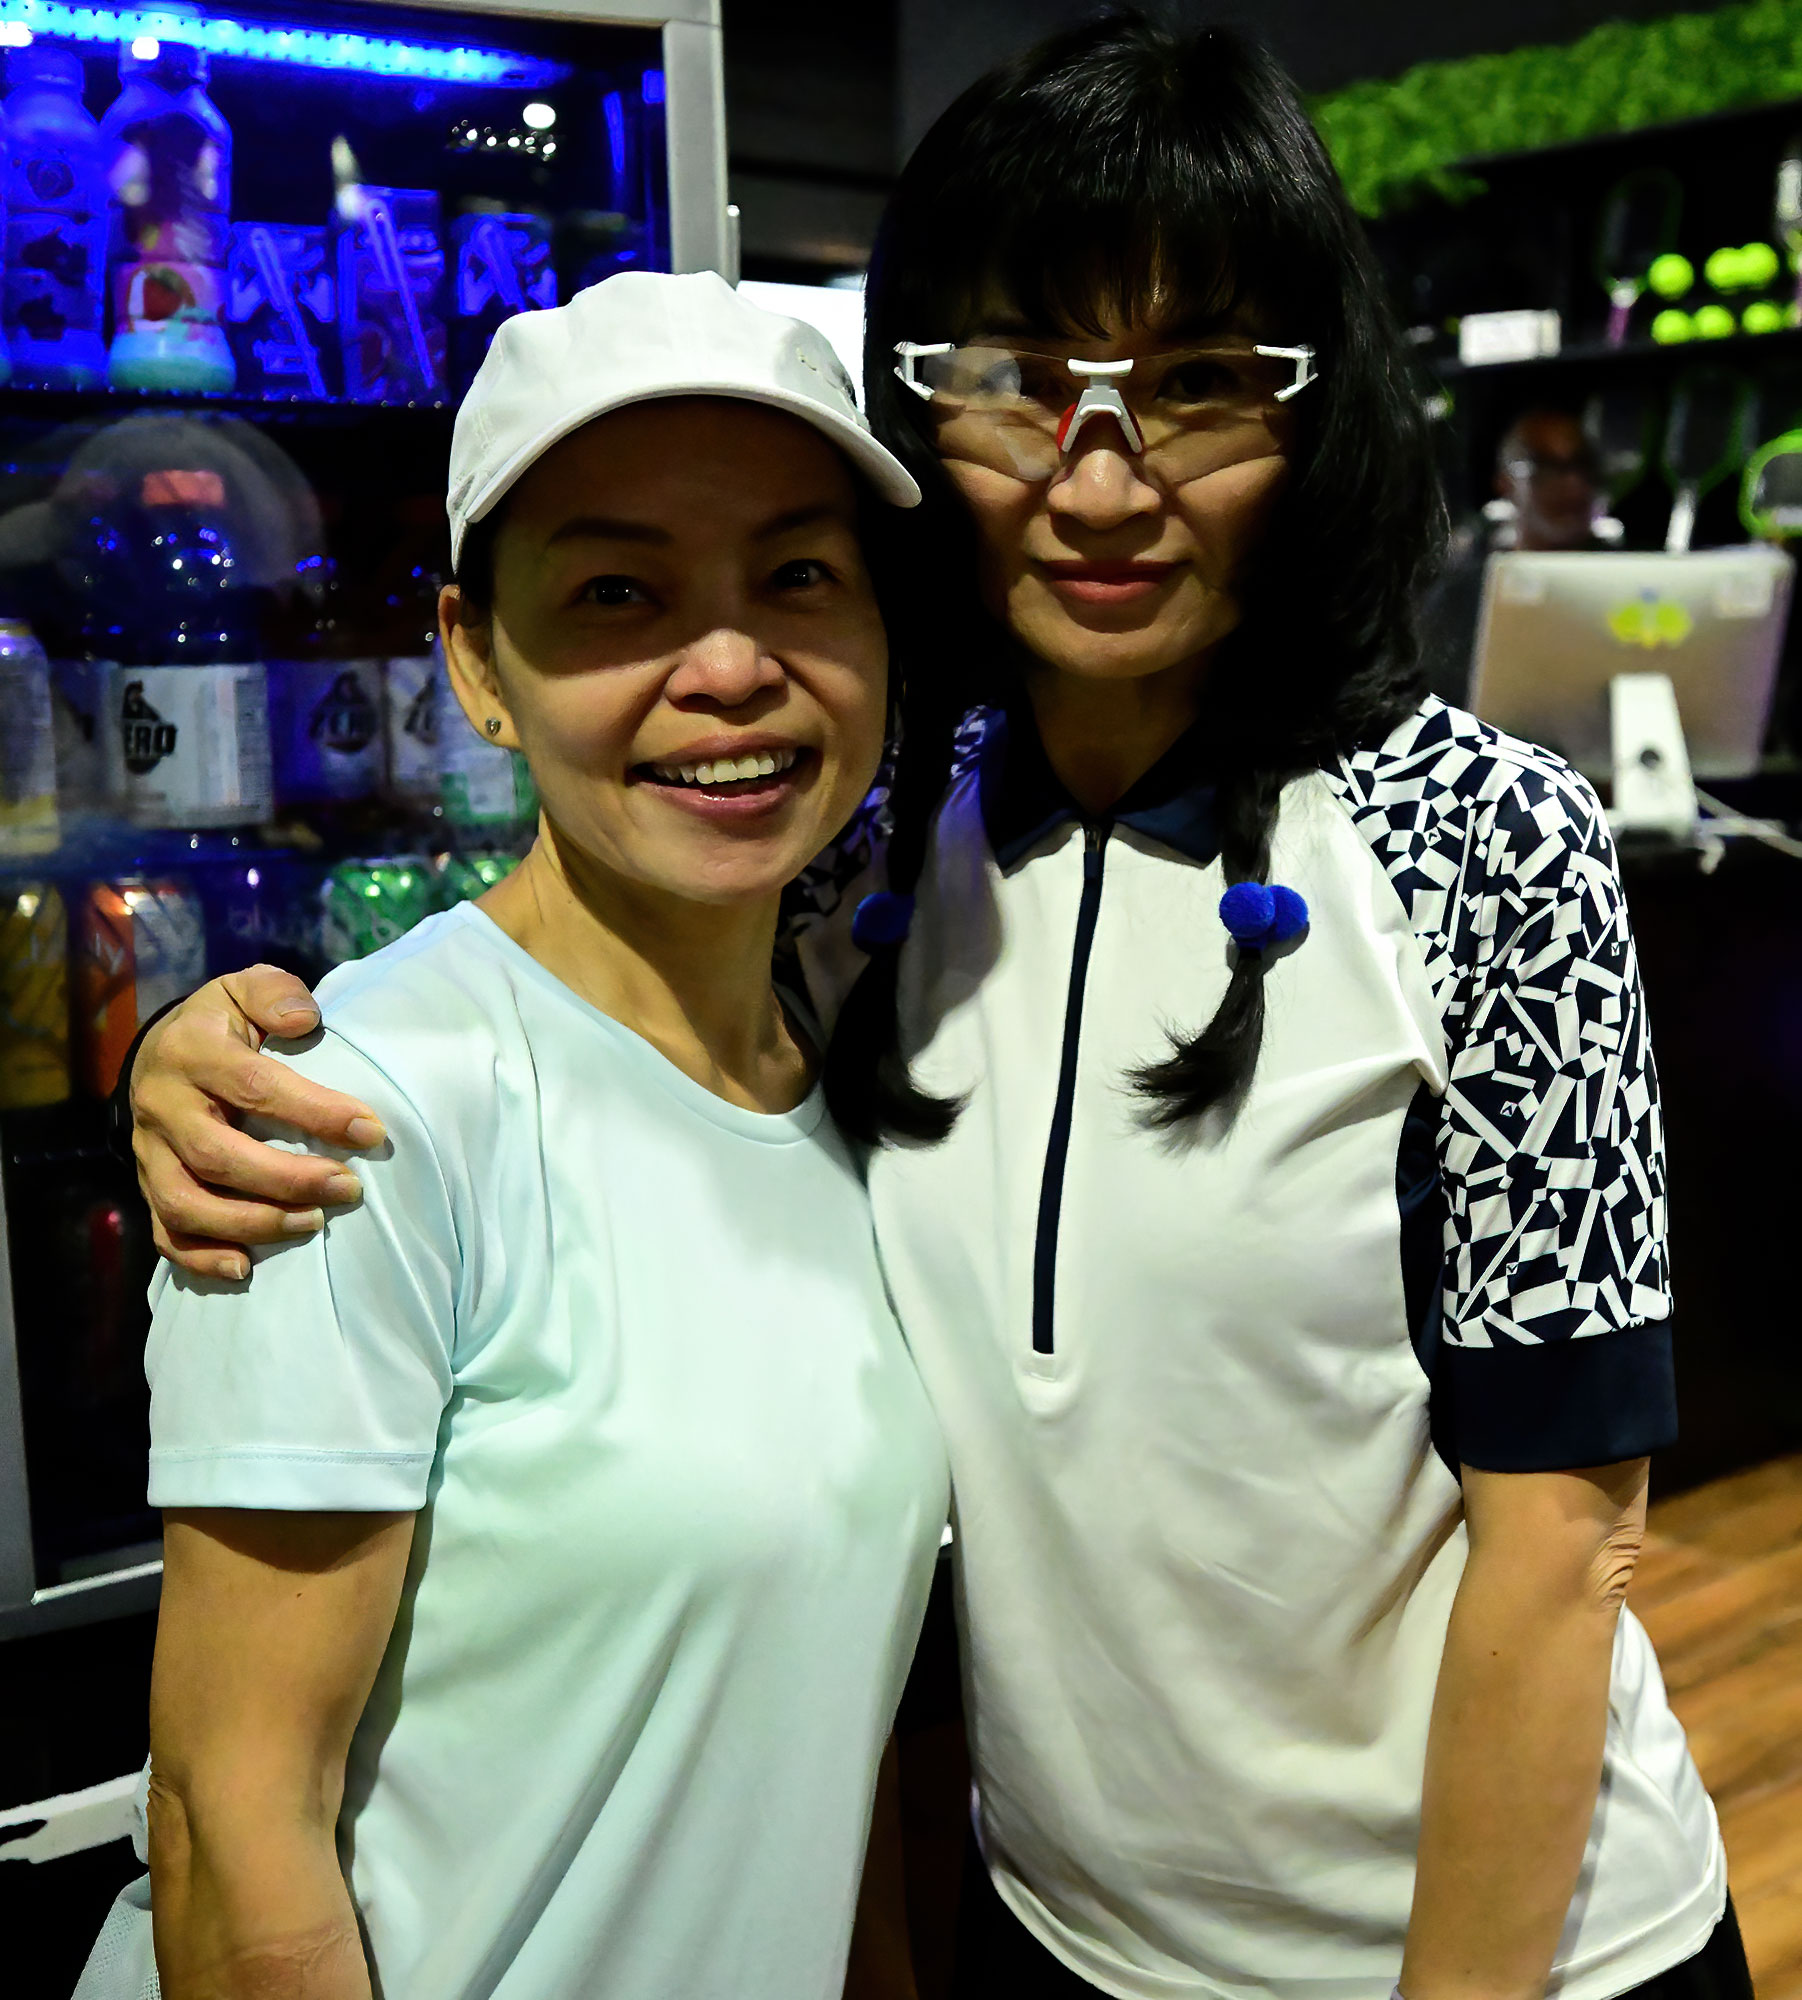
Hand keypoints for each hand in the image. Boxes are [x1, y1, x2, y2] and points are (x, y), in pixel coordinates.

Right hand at [131, 966, 386, 1281]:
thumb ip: (276, 994)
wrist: (159, 1051)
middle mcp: (162, 1105)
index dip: (315, 1112)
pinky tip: (246, 1267)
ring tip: (312, 1223)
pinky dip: (202, 1257)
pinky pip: (165, 1232)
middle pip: (218, 1155)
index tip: (370, 1131)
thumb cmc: (222, 1024)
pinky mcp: (148, 1184)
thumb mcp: (245, 990)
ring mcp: (150, 1152)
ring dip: (251, 1222)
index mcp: (191, 1051)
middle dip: (288, 1179)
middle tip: (348, 1188)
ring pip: (187, 1202)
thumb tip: (305, 1019)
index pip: (255, 1086)